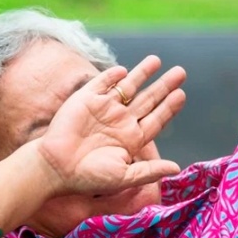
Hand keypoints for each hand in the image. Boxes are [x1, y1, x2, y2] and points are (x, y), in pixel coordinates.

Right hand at [36, 55, 186, 195]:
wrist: (55, 167)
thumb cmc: (88, 177)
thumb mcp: (124, 176)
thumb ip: (150, 171)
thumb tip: (177, 168)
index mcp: (131, 139)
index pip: (156, 119)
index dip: (169, 107)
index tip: (182, 94)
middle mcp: (120, 122)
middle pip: (148, 99)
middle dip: (164, 86)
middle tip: (181, 72)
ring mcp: (104, 109)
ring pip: (129, 87)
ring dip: (143, 73)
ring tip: (157, 60)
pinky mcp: (86, 99)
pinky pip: (103, 83)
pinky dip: (113, 75)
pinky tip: (125, 69)